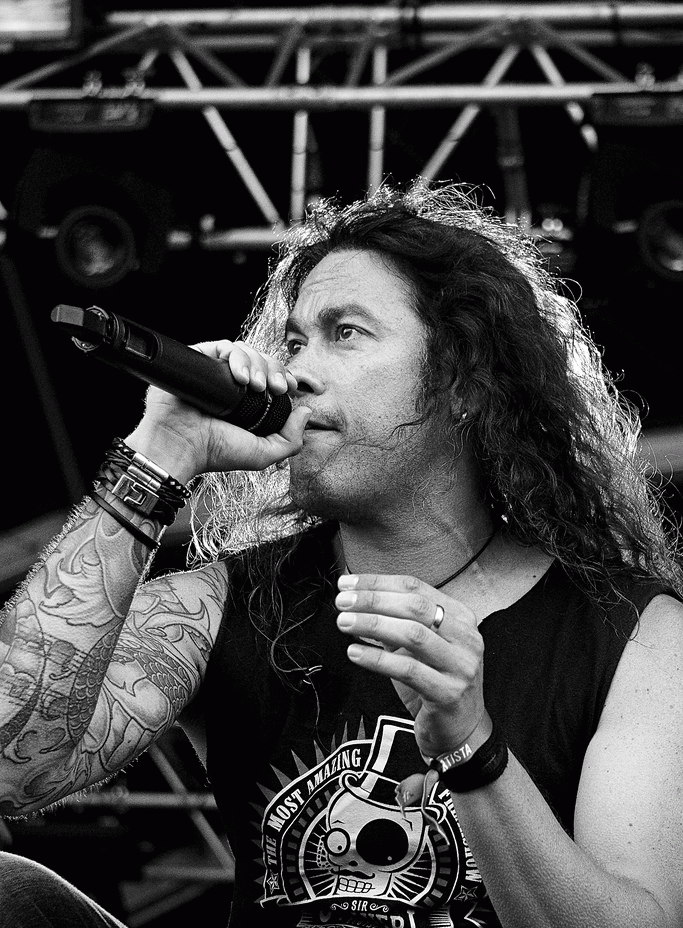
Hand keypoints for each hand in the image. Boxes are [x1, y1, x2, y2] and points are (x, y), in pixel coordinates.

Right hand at [126, 339, 310, 481]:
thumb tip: (307, 411)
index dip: (284, 376)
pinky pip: (222, 346)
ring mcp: (215, 372)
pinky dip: (236, 356)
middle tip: (275, 388)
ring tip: (254, 385)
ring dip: (257, 364)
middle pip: (262, 360)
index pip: (271, 377)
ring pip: (245, 350)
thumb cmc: (214, 452)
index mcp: (247, 401)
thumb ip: (291, 439)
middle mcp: (232, 385)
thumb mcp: (262, 454)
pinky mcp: (198, 361)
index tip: (289, 387)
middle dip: (274, 370)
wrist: (181, 447)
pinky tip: (239, 377)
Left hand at [335, 573, 485, 759]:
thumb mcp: (418, 646)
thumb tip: (354, 599)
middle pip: (415, 606)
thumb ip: (394, 622)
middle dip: (373, 600)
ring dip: (373, 624)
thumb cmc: (434, 682)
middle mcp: (466, 637)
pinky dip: (377, 659)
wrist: (461, 731)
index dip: (378, 583)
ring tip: (344, 623)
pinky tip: (355, 653)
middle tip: (342, 602)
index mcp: (460, 617)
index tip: (347, 583)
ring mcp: (461, 666)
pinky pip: (408, 670)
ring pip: (413, 634)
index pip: (415, 588)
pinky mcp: (448, 693)